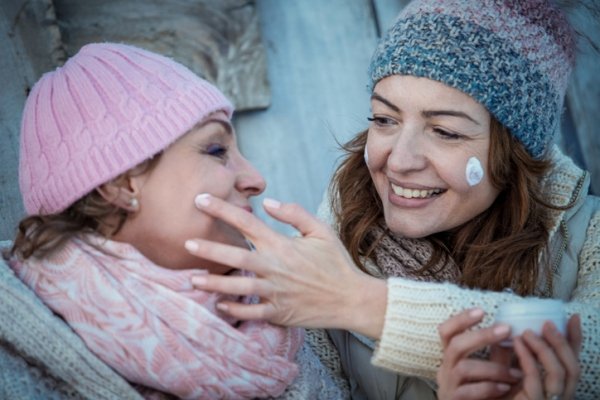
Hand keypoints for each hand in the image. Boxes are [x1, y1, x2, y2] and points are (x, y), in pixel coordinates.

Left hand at [186, 194, 387, 337]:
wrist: (351, 299)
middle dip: (208, 248)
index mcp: (282, 245)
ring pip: (237, 287)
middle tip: (186, 242)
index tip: (201, 200)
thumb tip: (268, 202)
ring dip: (213, 282)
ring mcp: (275, 292)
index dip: (221, 209)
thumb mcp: (321, 231)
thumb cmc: (336, 263)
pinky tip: (219, 304)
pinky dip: (233, 309)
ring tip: (192, 278)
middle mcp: (274, 267)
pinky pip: (250, 312)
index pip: (246, 222)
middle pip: (235, 255)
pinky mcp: (278, 312)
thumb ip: (294, 213)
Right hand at [437, 308, 521, 399]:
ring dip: (493, 368)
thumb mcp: (488, 371)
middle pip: (455, 345)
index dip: (460, 319)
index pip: (446, 331)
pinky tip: (504, 387)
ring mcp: (447, 386)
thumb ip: (497, 355)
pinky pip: (468, 391)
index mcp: (451, 357)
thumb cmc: (480, 395)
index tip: (481, 311)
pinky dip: (488, 387)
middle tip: (505, 329)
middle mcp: (445, 369)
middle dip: (481, 336)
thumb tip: (512, 332)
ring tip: (516, 373)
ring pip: (464, 368)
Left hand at [509, 314, 581, 399]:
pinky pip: (536, 380)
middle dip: (562, 342)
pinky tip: (517, 343)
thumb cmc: (493, 394)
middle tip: (547, 323)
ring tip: (527, 332)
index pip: (573, 362)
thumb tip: (507, 325)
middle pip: (573, 368)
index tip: (572, 317)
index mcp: (556, 387)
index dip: (575, 340)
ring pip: (560, 373)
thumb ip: (508, 353)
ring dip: (545, 348)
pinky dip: (528, 358)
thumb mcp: (504, 369)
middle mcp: (559, 396)